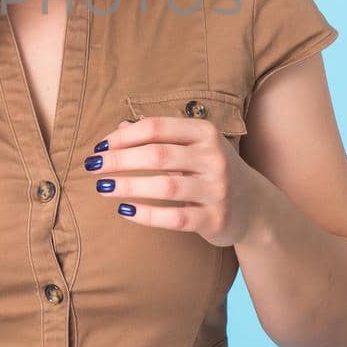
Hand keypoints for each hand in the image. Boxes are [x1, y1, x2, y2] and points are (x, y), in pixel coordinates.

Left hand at [85, 117, 261, 246]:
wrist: (254, 206)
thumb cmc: (211, 170)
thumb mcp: (191, 147)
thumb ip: (158, 137)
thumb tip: (116, 129)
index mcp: (205, 133)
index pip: (157, 128)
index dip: (124, 137)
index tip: (99, 147)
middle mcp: (214, 158)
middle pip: (157, 154)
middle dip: (119, 160)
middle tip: (92, 166)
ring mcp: (217, 189)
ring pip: (165, 186)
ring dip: (128, 186)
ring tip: (103, 188)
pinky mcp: (215, 219)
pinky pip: (175, 218)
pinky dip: (147, 214)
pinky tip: (125, 211)